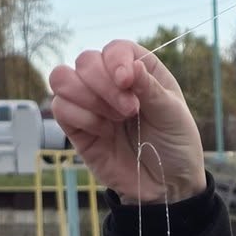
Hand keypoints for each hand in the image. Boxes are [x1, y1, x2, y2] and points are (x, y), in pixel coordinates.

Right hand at [48, 42, 206, 202]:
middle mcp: (109, 82)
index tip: (126, 81)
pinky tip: (104, 133)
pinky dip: (81, 117)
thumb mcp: (173, 114)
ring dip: (88, 97)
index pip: (114, 49)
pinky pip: (60, 108)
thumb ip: (150, 87)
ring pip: (62, 78)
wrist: (167, 186)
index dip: (115, 60)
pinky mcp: (78, 128)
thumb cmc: (174, 145)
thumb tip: (131, 65)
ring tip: (115, 120)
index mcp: (136, 71)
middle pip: (85, 61)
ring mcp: (90, 104)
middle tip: (130, 111)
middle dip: (104, 84)